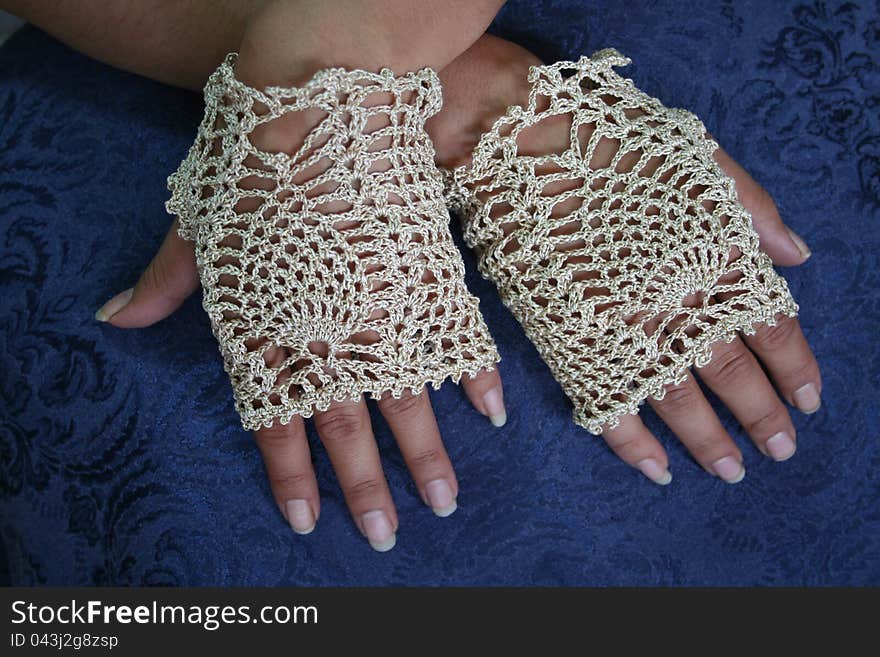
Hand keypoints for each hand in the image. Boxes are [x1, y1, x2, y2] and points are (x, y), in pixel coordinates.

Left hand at [95, 3, 506, 551]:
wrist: (319, 95)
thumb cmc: (250, 159)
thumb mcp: (196, 223)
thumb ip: (168, 283)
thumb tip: (115, 321)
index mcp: (270, 330)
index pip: (280, 423)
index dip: (294, 476)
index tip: (310, 519)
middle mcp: (328, 333)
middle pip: (348, 428)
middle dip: (367, 488)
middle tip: (386, 535)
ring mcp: (383, 308)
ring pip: (407, 399)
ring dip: (426, 456)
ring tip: (442, 501)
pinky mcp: (425, 277)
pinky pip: (454, 339)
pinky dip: (472, 378)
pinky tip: (485, 415)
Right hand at [430, 35, 820, 483]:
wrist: (517, 143)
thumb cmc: (607, 140)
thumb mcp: (694, 156)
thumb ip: (749, 207)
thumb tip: (797, 259)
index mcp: (711, 258)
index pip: (770, 327)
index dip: (794, 368)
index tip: (809, 402)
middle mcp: (673, 303)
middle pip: (731, 375)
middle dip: (761, 417)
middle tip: (779, 452)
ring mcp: (621, 328)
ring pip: (676, 402)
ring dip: (708, 442)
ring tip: (731, 471)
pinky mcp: (571, 342)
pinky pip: (607, 406)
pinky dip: (632, 444)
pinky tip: (656, 468)